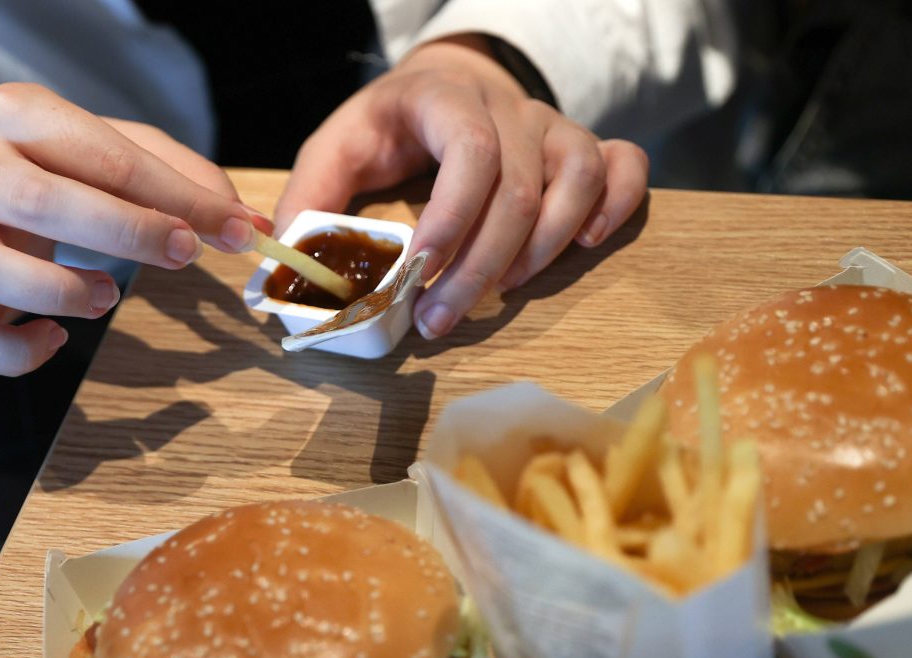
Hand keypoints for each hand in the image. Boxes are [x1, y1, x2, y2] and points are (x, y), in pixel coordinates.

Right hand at [0, 82, 269, 375]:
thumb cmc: (65, 170)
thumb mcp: (121, 150)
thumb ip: (186, 179)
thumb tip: (250, 224)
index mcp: (20, 113)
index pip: (109, 158)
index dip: (181, 198)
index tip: (239, 230)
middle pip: (41, 203)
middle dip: (127, 232)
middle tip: (184, 253)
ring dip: (57, 291)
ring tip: (106, 297)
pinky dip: (14, 351)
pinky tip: (56, 339)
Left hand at [275, 35, 648, 339]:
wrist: (446, 83)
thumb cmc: (392, 126)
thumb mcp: (340, 147)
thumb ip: (312, 197)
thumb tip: (286, 266)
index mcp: (444, 99)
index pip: (469, 150)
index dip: (453, 216)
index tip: (421, 273)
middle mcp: (509, 109)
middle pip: (520, 187)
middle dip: (482, 266)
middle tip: (441, 321)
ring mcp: (553, 126)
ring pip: (578, 177)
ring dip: (546, 246)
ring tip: (507, 289)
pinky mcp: (583, 146)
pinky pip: (624, 167)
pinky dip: (615, 207)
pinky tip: (583, 244)